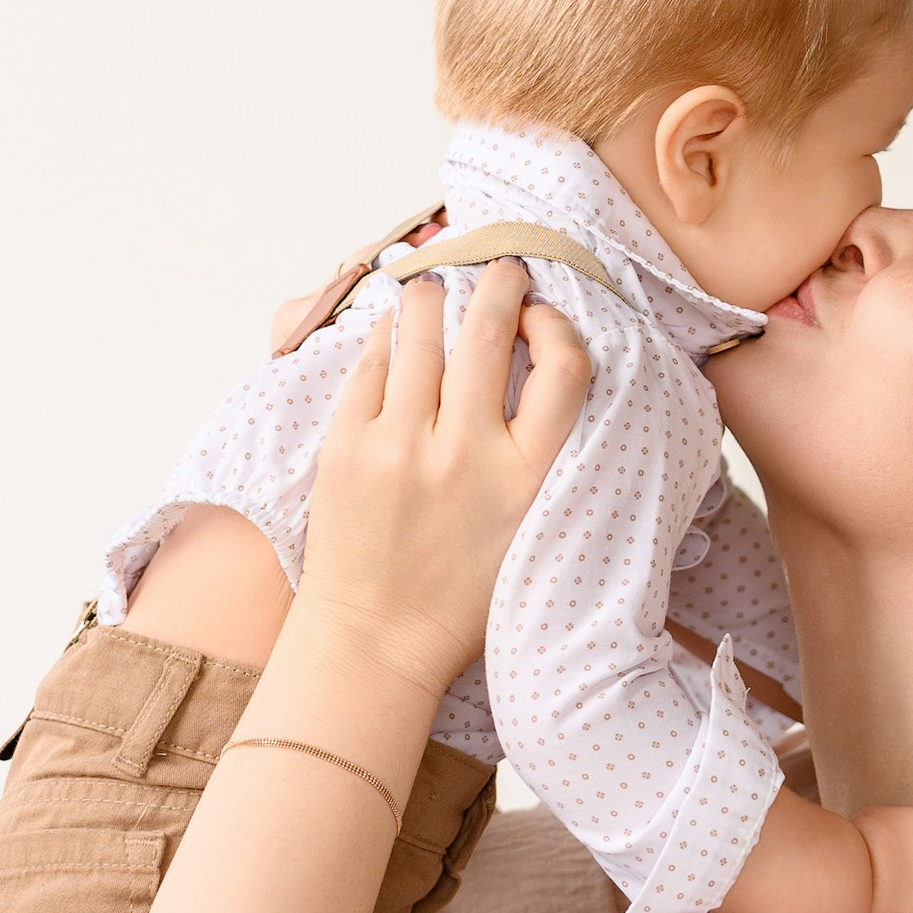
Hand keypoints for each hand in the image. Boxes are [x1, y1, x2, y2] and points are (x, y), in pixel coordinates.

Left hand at [291, 265, 590, 702]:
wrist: (377, 642)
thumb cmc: (460, 595)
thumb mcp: (530, 529)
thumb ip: (537, 456)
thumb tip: (536, 364)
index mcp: (526, 477)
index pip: (564, 366)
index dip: (556, 325)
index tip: (543, 318)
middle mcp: (468, 454)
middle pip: (489, 330)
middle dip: (497, 284)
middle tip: (499, 270)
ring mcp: (402, 445)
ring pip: (422, 329)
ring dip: (433, 294)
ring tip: (437, 284)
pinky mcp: (348, 446)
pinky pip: (371, 364)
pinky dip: (386, 337)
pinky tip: (393, 330)